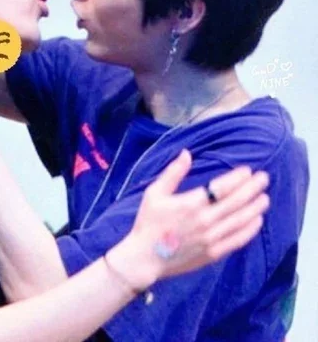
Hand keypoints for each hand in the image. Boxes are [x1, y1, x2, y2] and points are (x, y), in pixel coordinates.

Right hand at [110, 150, 269, 290]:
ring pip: (240, 220)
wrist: (145, 257)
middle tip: (264, 178)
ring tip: (265, 198)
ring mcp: (211, 238)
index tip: (248, 170)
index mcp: (191, 203)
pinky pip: (237, 240)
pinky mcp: (213, 253)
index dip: (237, 178)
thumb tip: (186, 153)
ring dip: (254, 208)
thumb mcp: (155, 192)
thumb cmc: (148, 222)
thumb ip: (173, 172)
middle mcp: (205, 220)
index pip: (221, 187)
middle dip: (252, 189)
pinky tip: (257, 221)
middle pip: (235, 202)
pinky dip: (249, 230)